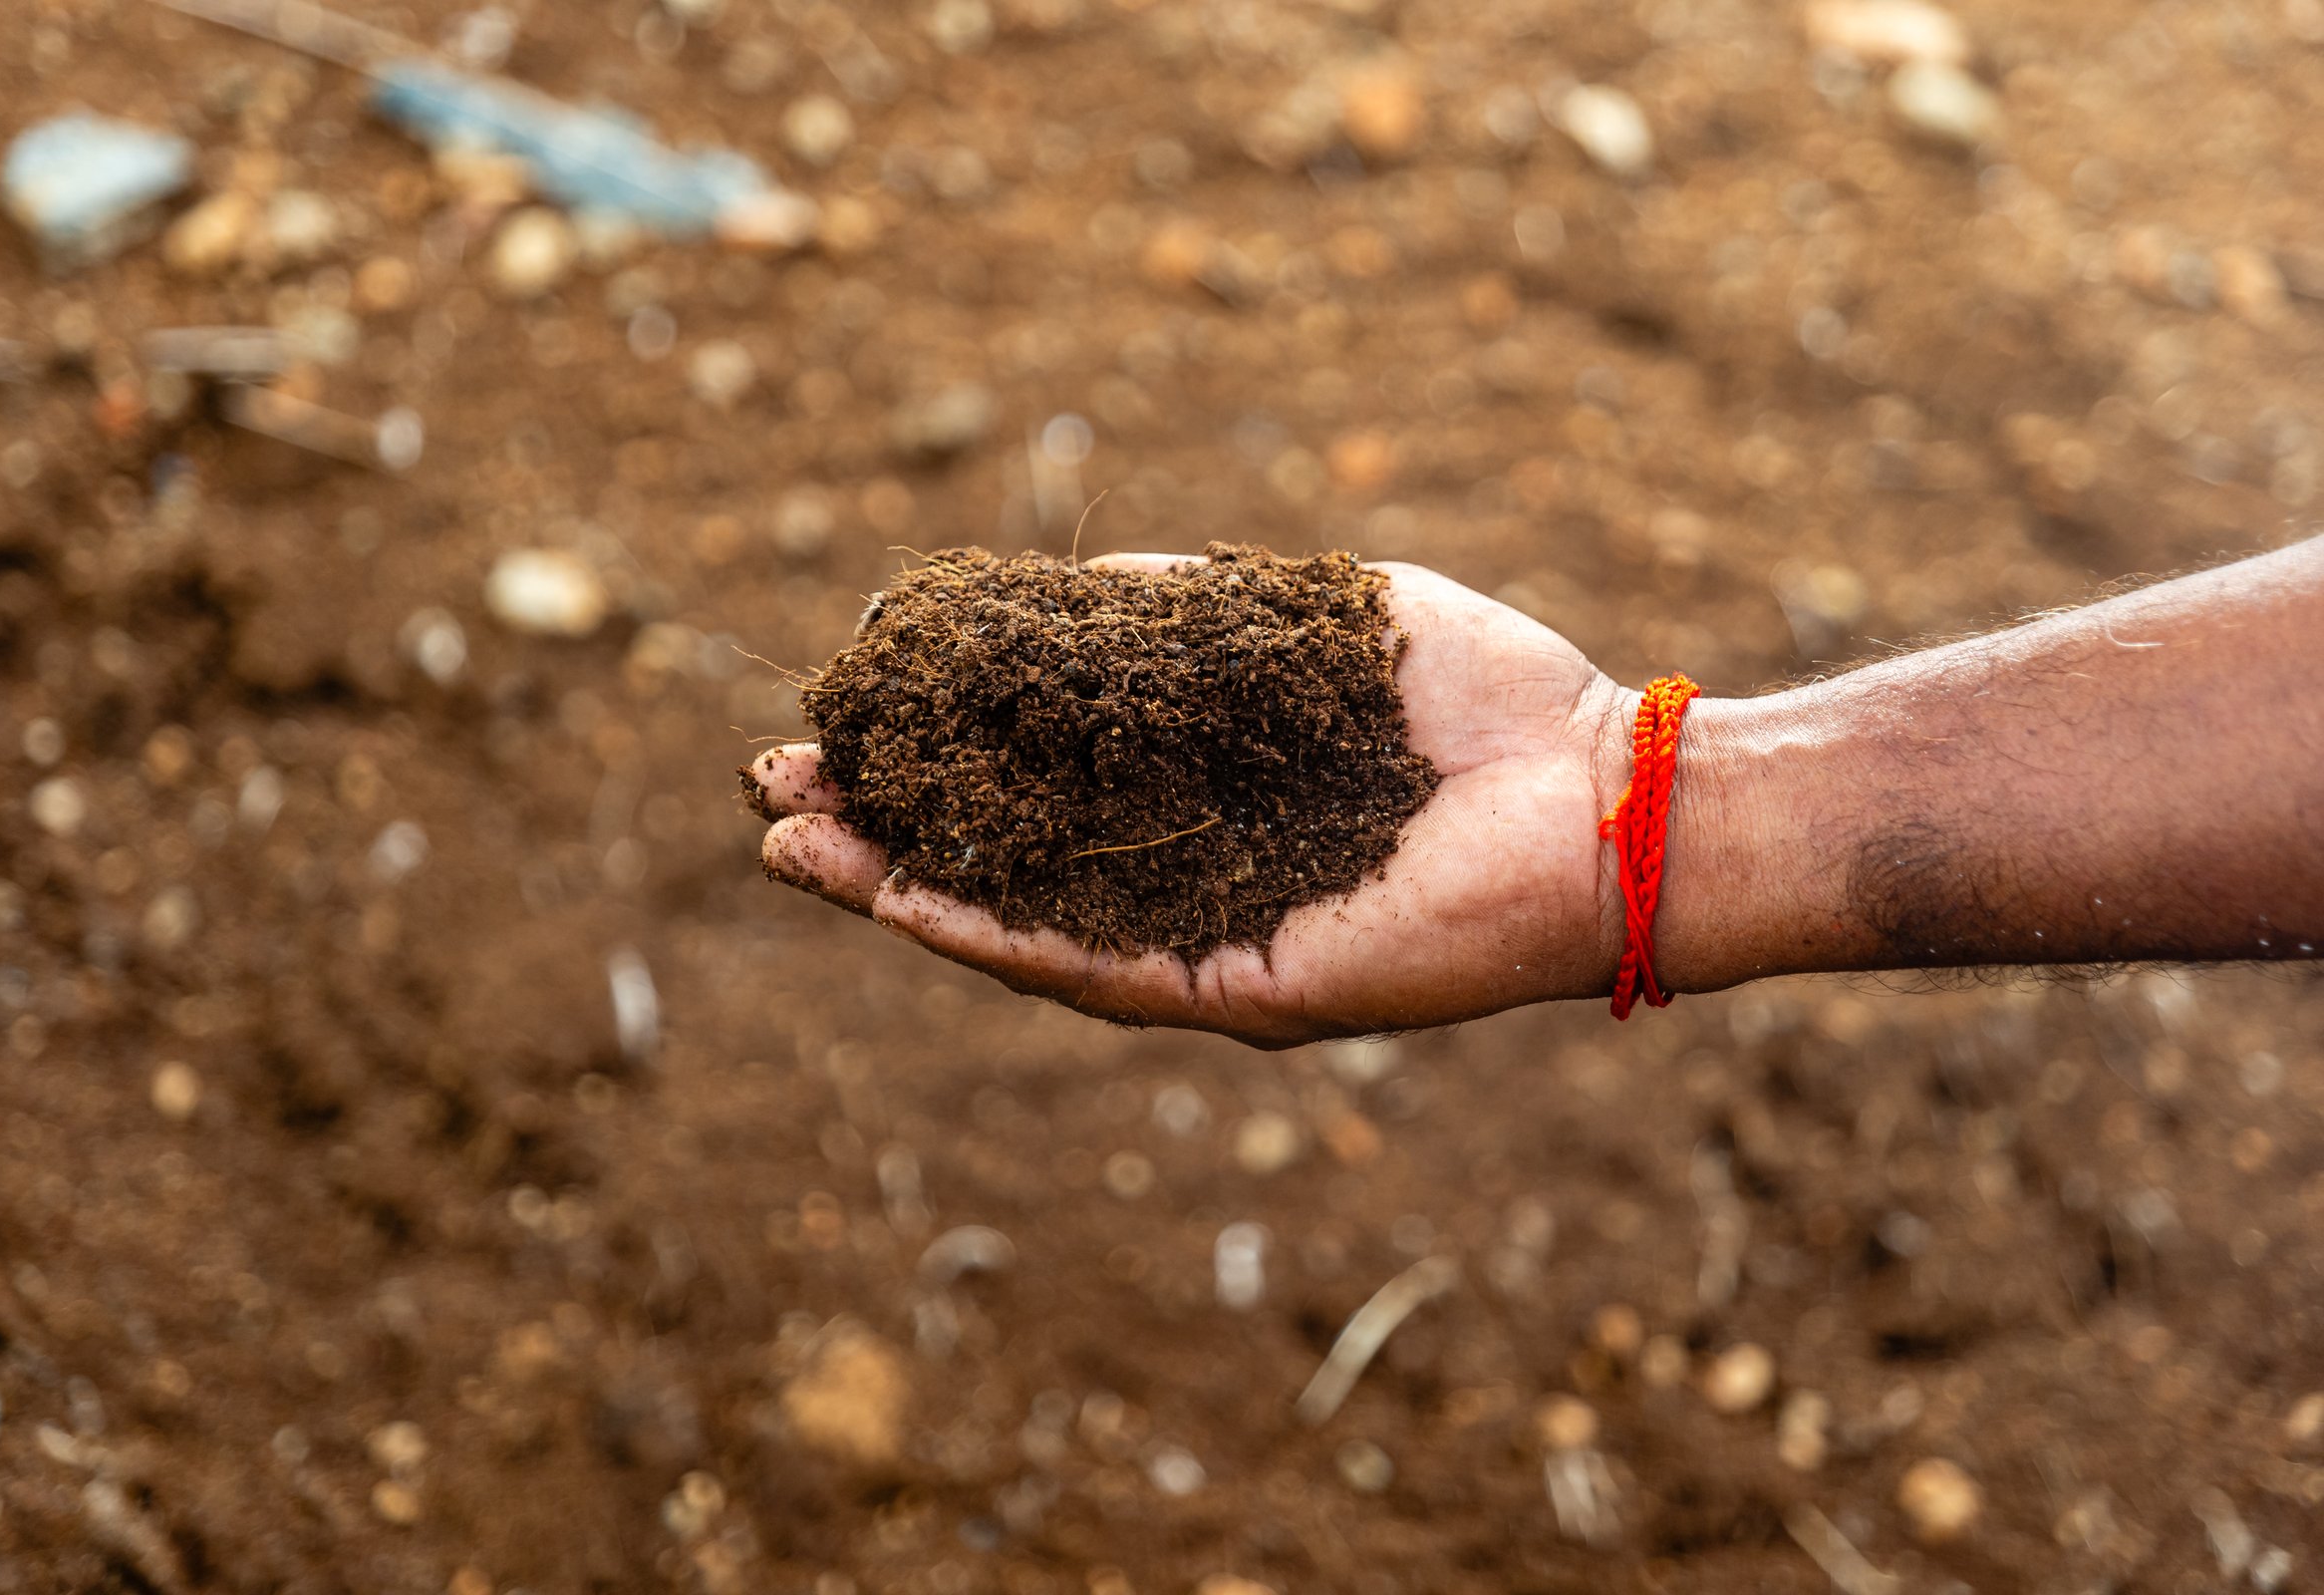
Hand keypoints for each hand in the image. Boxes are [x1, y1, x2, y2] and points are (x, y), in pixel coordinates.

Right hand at [747, 554, 1637, 1046]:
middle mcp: (1179, 880)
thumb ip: (1177, 617)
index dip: (923, 746)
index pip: (1025, 780)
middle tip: (770, 779)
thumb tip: (1040, 598)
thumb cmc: (1469, 700)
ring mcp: (1202, 943)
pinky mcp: (1242, 990)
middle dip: (879, 820)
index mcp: (1189, 797)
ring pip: (1018, 922)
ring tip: (787, 839)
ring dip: (897, 884)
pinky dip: (991, 934)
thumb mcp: (1297, 623)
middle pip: (996, 857)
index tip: (835, 699)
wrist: (1597, 788)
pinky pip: (1094, 969)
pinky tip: (903, 896)